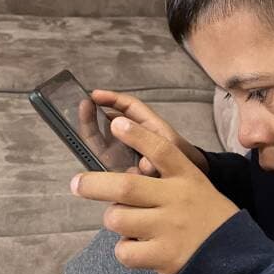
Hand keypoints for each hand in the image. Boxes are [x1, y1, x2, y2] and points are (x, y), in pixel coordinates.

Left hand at [70, 116, 238, 273]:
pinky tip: (139, 249)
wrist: (236, 258)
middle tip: (76, 184)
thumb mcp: (195, 188)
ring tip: (129, 225)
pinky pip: (124, 251)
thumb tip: (121, 179)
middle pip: (125, 185)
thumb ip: (163, 181)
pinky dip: (124, 250)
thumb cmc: (207, 219)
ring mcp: (170, 228)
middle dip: (93, 184)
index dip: (137, 136)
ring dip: (115, 220)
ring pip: (118, 218)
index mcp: (187, 178)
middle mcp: (178, 199)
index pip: (161, 150)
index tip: (116, 122)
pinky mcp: (163, 255)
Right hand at [85, 90, 207, 177]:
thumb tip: (143, 165)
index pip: (126, 106)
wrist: (190, 178)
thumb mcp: (172, 151)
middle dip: (93, 114)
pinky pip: (107, 163)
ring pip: (103, 142)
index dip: (111, 98)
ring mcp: (124, 153)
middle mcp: (132, 137)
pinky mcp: (121, 169)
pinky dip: (101, 159)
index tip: (95, 95)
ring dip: (93, 132)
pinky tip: (94, 153)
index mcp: (145, 125)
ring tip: (85, 121)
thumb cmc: (183, 156)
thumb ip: (158, 154)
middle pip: (106, 122)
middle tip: (82, 106)